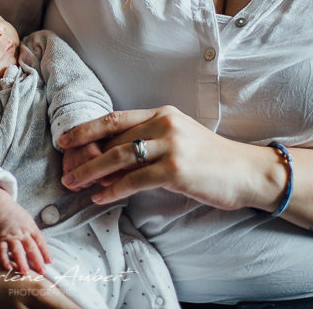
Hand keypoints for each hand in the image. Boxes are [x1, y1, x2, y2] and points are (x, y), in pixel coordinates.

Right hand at [0, 188, 52, 274]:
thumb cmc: (17, 215)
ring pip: (17, 251)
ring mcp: (11, 236)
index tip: (49, 262)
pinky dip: (4, 259)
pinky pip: (2, 251)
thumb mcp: (29, 221)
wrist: (0, 206)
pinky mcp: (0, 239)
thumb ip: (34, 233)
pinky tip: (8, 267)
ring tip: (25, 273)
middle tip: (41, 272)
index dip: (45, 252)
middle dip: (37, 260)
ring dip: (21, 262)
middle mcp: (22, 233)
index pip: (40, 241)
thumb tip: (42, 249)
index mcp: (31, 228)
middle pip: (31, 248)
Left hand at [58, 106, 271, 210]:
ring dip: (92, 173)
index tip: (65, 140)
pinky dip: (113, 190)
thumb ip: (148, 141)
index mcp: (162, 114)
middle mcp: (164, 125)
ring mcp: (171, 146)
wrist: (246, 172)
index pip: (115, 118)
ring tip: (75, 185)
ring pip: (119, 157)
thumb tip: (109, 156)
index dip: (86, 129)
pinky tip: (101, 198)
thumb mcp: (178, 138)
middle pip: (112, 138)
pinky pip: (135, 180)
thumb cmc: (210, 159)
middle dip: (84, 155)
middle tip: (65, 171)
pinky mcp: (176, 170)